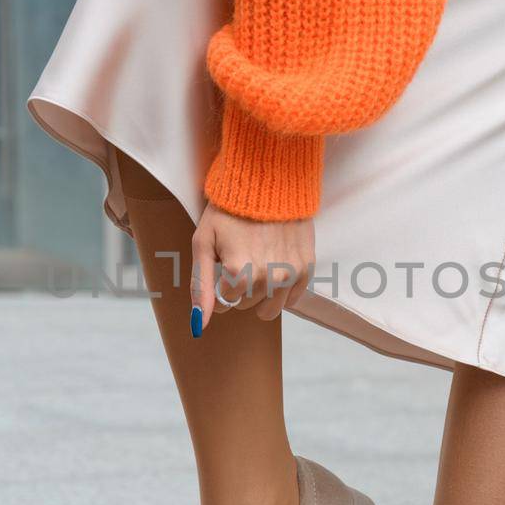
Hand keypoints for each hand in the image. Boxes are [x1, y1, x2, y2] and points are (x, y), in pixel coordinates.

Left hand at [191, 203, 314, 330]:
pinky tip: (276, 265)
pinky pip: (292, 299)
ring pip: (270, 308)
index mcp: (238, 273)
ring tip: (258, 264)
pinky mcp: (306, 267)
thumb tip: (198, 324)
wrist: (268, 180)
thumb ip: (201, 286)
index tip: (223, 265)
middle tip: (241, 257)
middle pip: (247, 305)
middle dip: (240, 288)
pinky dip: (282, 290)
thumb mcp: (204, 243)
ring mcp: (289, 273)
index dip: (220, 285)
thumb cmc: (229, 210)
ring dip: (261, 293)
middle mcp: (267, 277)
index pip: (225, 303)